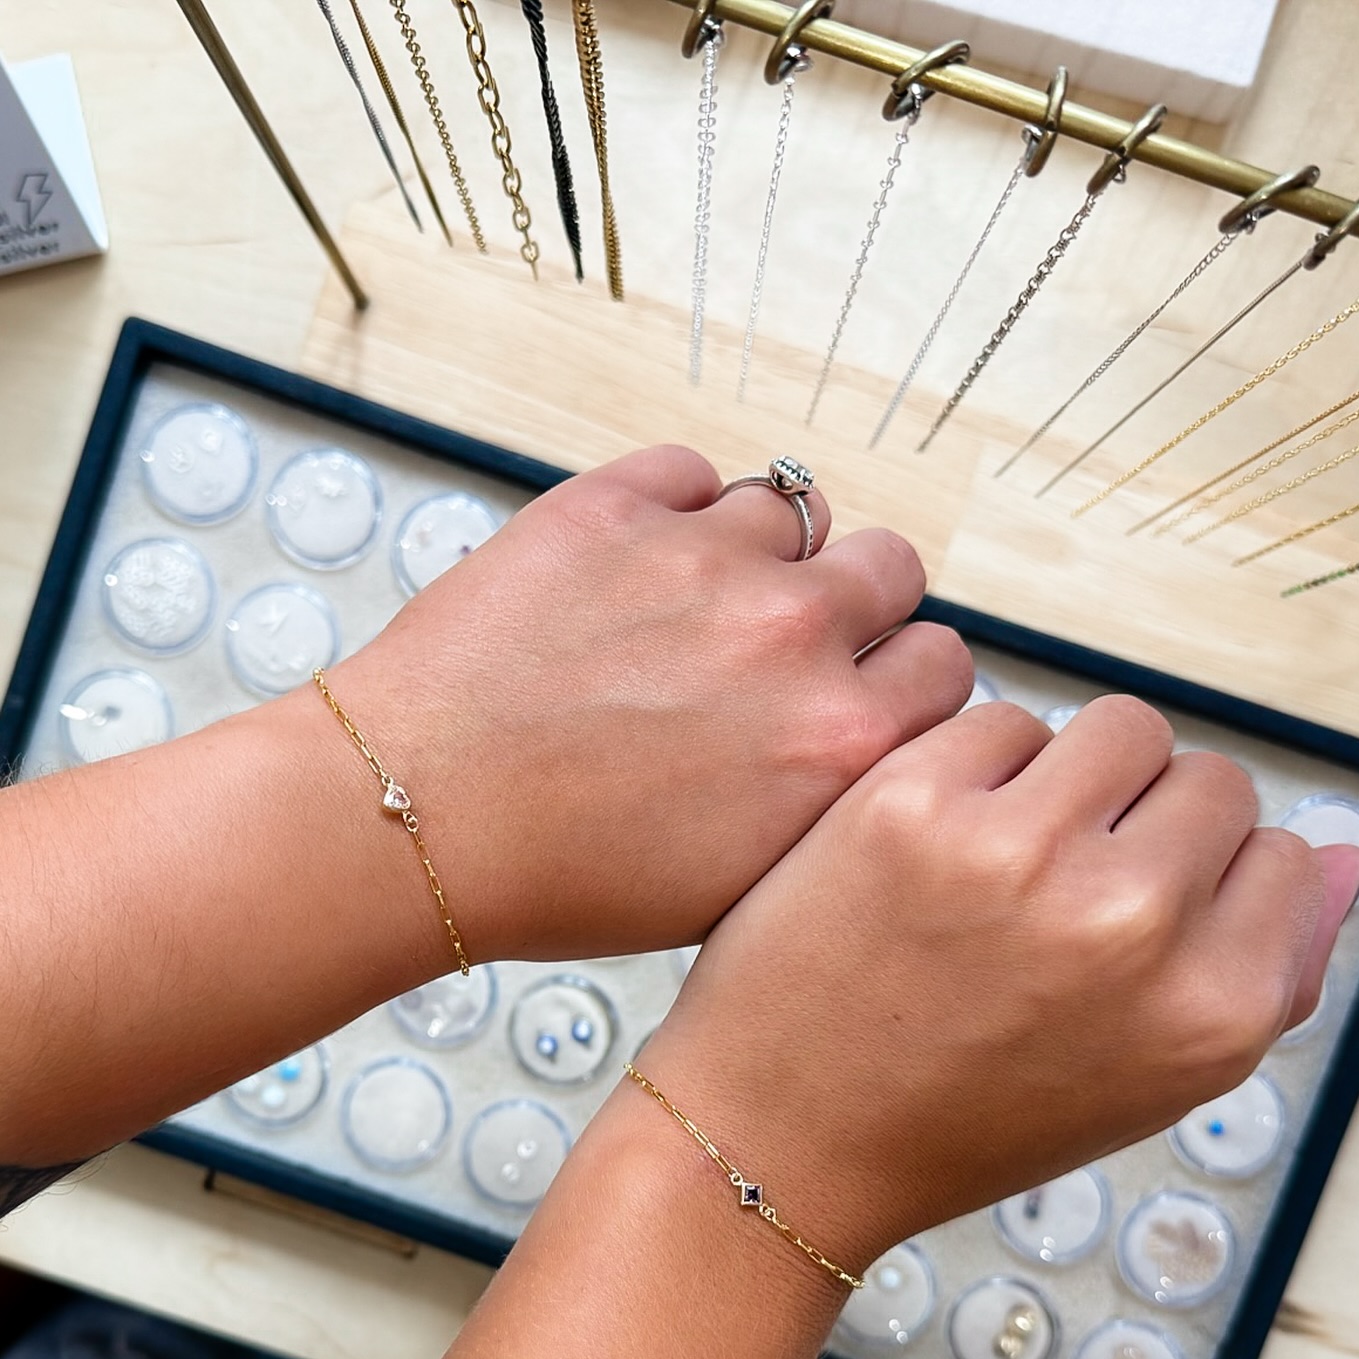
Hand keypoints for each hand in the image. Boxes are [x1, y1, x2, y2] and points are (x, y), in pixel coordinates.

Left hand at [334, 446, 969, 958]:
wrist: (415, 821)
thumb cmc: (564, 877)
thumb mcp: (737, 887)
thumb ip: (826, 801)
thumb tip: (861, 740)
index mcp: (840, 743)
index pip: (942, 666)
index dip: (896, 679)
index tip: (855, 690)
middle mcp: (792, 637)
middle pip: (892, 568)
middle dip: (853, 604)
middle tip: (782, 644)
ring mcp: (703, 557)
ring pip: (794, 509)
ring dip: (761, 551)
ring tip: (691, 604)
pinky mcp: (614, 505)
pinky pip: (691, 471)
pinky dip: (674, 508)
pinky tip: (631, 569)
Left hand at [641, 696, 1358, 1268]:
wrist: (784, 1138)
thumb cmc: (968, 1117)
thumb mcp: (1148, 1083)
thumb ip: (1270, 972)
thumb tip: (1349, 855)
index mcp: (1214, 1010)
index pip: (1283, 854)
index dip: (1205, 879)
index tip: (1130, 919)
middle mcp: (1134, 925)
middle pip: (1206, 778)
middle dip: (1142, 821)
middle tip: (1056, 891)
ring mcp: (1020, 853)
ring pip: (1114, 728)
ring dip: (1068, 777)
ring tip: (999, 857)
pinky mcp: (912, 802)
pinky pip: (999, 718)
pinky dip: (972, 767)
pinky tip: (927, 843)